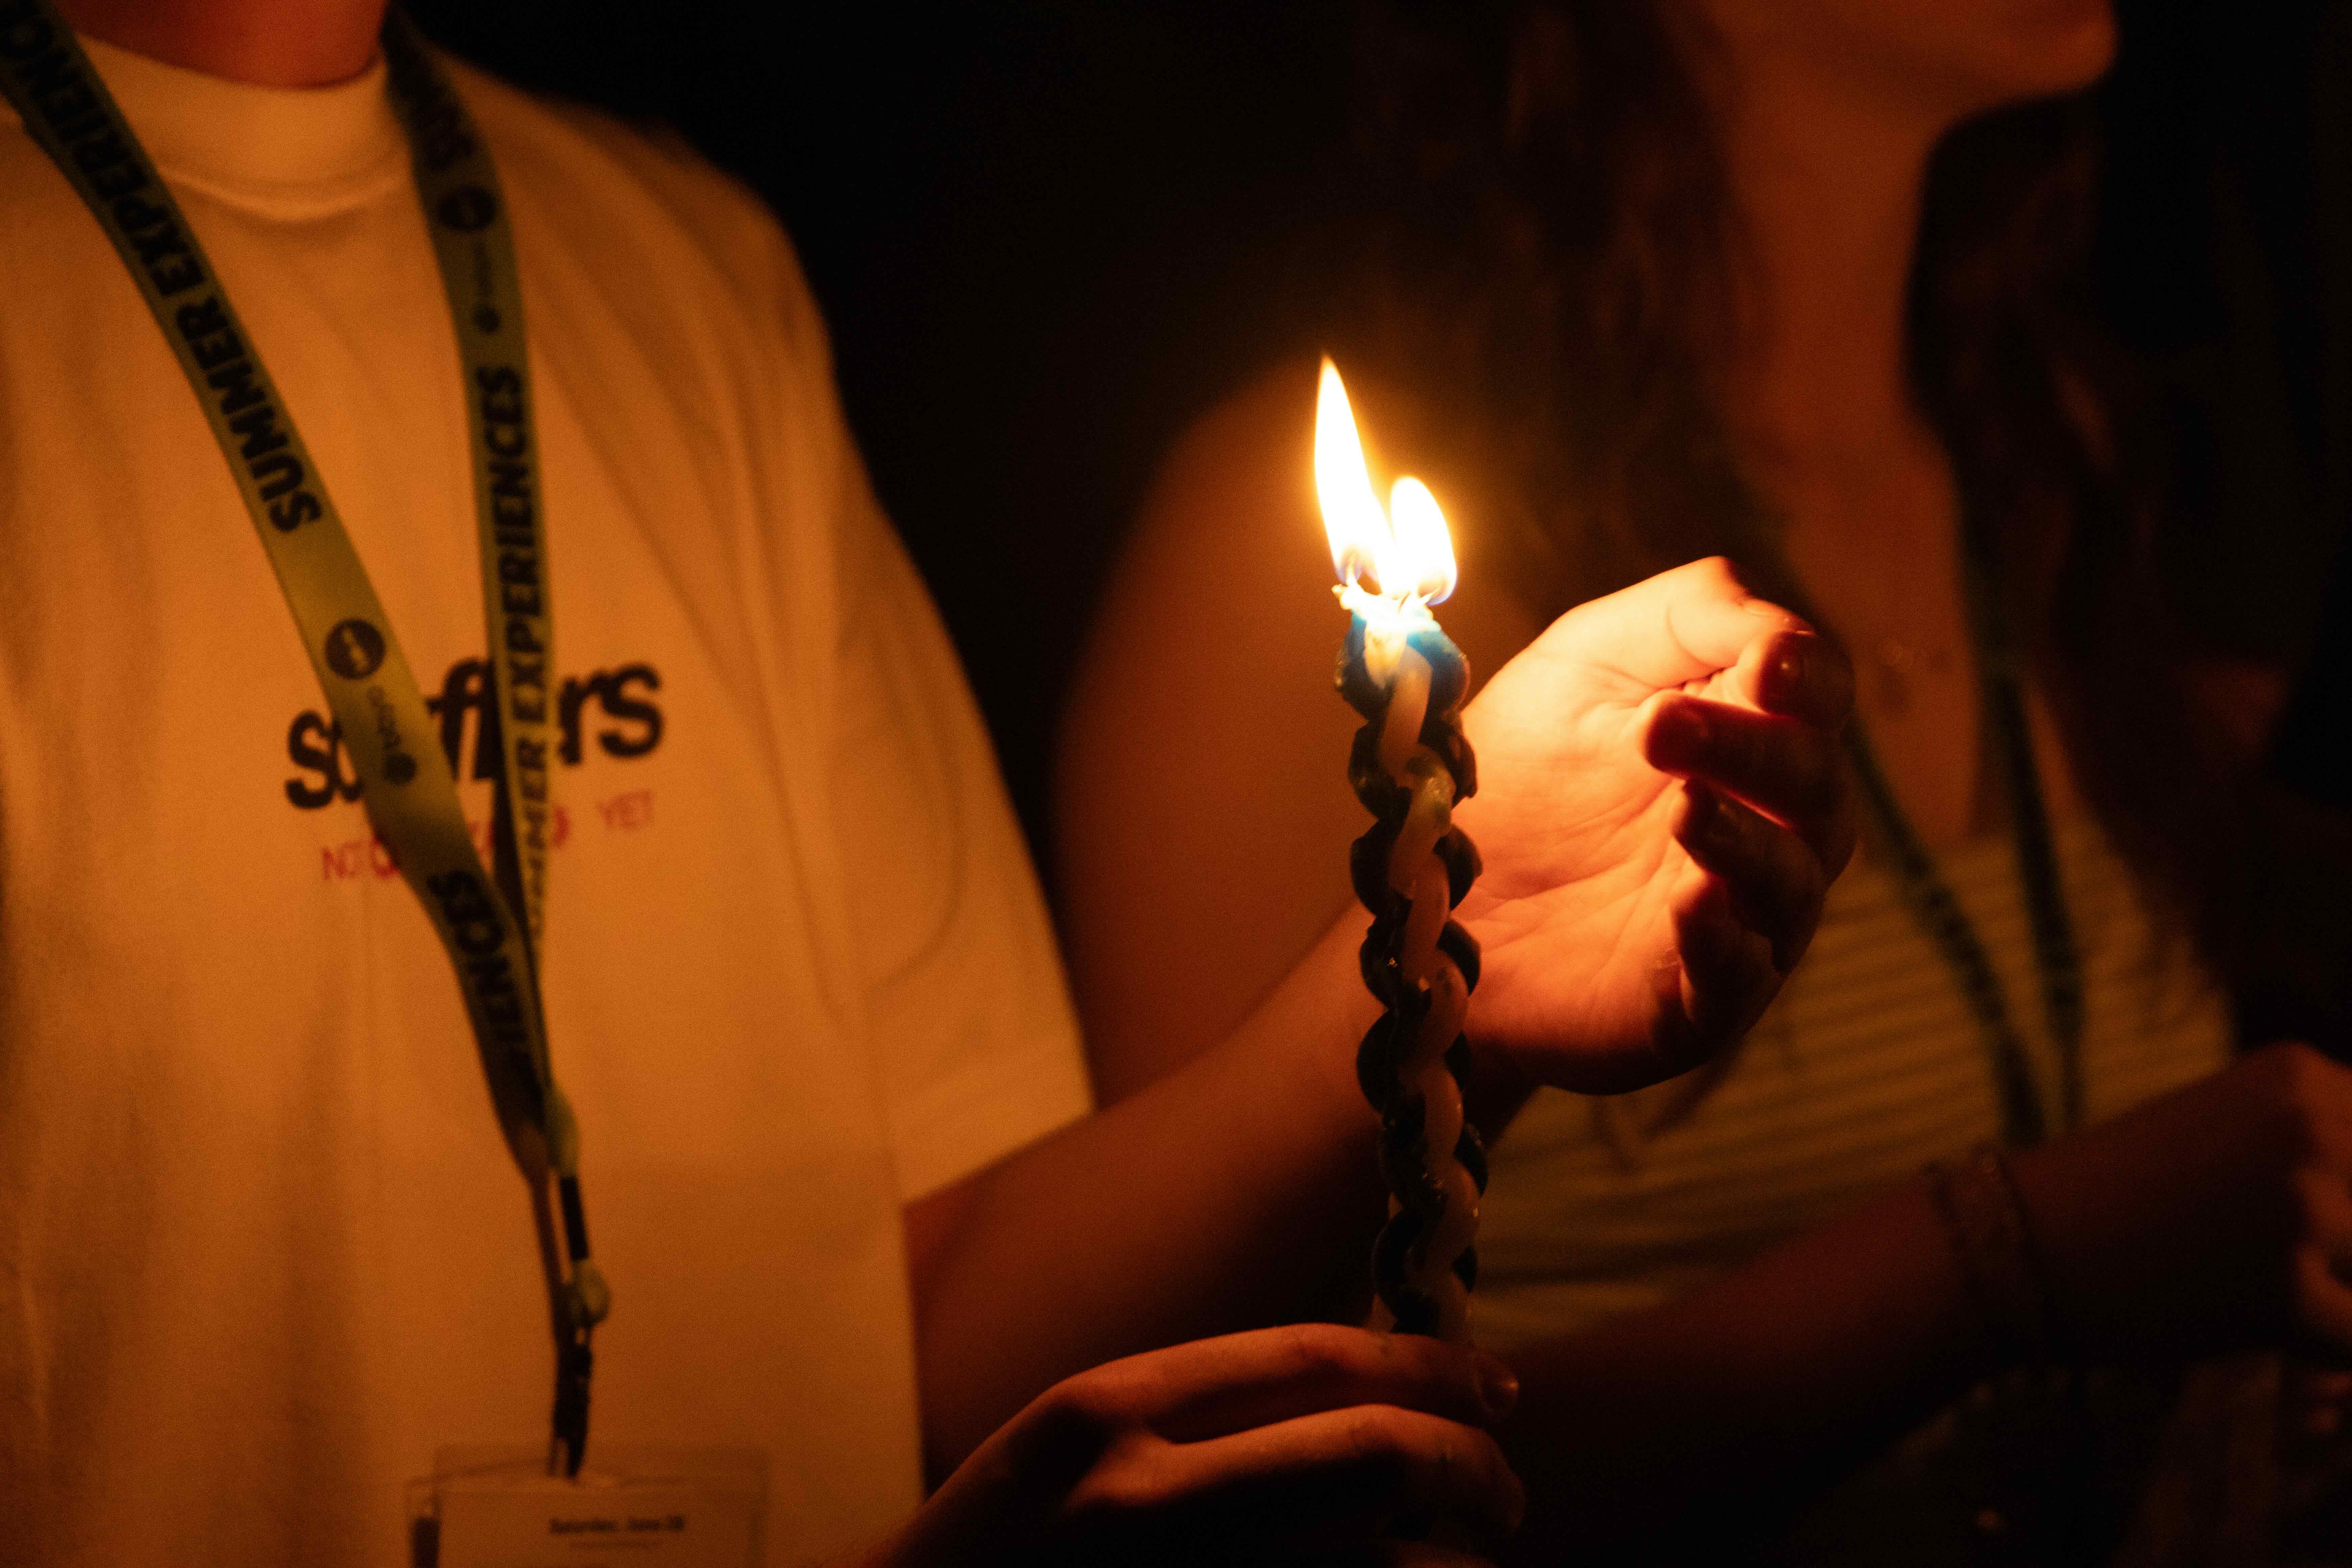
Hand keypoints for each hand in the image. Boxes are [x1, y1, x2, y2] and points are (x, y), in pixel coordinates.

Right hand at [870, 1323, 1522, 1567]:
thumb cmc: (1006, 1545)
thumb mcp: (1083, 1442)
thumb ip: (1206, 1412)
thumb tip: (1378, 1394)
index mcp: (1108, 1411)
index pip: (1316, 1359)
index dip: (1429, 1364)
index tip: (1494, 1384)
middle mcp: (1144, 1500)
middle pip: (1374, 1456)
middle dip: (1471, 1466)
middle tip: (1504, 1487)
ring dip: (1452, 1564)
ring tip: (1464, 1559)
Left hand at [1450, 556, 1855, 1090]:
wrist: (1439, 895)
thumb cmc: (1527, 768)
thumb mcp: (1588, 660)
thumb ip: (1691, 617)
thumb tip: (1778, 634)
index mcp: (1754, 735)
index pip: (1818, 694)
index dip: (1807, 675)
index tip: (1765, 661)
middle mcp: (1771, 826)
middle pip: (1814, 783)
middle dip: (1751, 746)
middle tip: (1663, 726)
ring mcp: (1744, 920)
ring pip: (1788, 880)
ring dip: (1746, 841)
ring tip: (1688, 806)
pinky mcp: (1699, 1001)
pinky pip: (1737, 974)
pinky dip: (1722, 938)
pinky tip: (1691, 903)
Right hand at [2009, 1042, 2351, 1358]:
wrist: (2016, 1243)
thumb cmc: (2120, 1192)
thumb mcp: (2231, 1127)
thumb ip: (2322, 1141)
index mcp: (2300, 1074)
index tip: (2320, 1231)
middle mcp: (2313, 1126)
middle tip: (2299, 1272)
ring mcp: (2302, 1206)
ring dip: (2344, 1300)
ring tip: (2278, 1303)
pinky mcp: (2288, 1291)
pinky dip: (2328, 1355)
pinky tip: (2275, 1341)